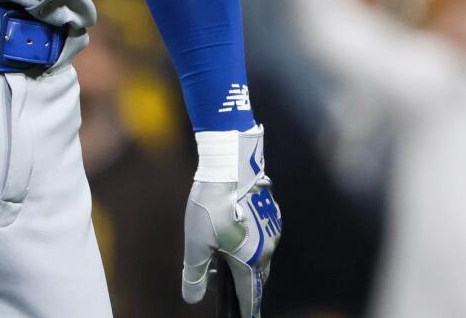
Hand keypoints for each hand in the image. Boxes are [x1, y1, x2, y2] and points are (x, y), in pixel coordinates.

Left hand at [183, 126, 282, 316]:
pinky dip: (249, 240)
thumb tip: (192, 299)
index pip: (251, 296)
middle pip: (257, 276)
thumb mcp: (196, 243)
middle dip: (244, 284)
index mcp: (250, 262)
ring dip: (245, 259)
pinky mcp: (270, 210)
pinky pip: (261, 234)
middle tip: (227, 284)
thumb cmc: (212, 206)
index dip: (247, 310)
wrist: (232, 163)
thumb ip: (195, 274)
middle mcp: (268, 248)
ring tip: (223, 255)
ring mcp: (272, 228)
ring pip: (260, 253)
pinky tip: (233, 229)